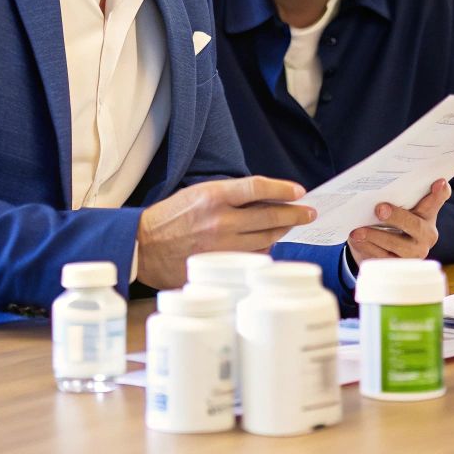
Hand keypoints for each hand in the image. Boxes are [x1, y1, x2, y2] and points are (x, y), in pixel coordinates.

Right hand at [135, 176, 314, 287]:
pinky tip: (268, 245)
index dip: (283, 189)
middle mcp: (221, 220)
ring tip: (290, 226)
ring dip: (282, 232)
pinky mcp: (220, 266)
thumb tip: (265, 198)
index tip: (299, 191)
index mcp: (214, 196)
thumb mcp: (198, 194)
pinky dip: (264, 250)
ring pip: (266, 239)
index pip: (258, 187)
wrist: (144, 247)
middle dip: (295, 214)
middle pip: (270, 216)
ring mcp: (222, 246)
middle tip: (309, 213)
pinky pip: (253, 258)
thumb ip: (229, 195)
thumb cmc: (170, 218)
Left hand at [348, 179, 450, 266]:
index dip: (439, 193)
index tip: (439, 182)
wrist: (382, 249)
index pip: (436, 200)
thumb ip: (400, 195)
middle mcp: (426, 235)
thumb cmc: (392, 221)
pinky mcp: (399, 266)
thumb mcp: (398, 208)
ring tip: (357, 231)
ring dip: (374, 236)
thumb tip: (388, 187)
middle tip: (380, 209)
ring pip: (396, 245)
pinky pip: (383, 257)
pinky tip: (356, 240)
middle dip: (397, 217)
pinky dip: (367, 247)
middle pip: (415, 225)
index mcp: (428, 215)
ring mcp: (414, 253)